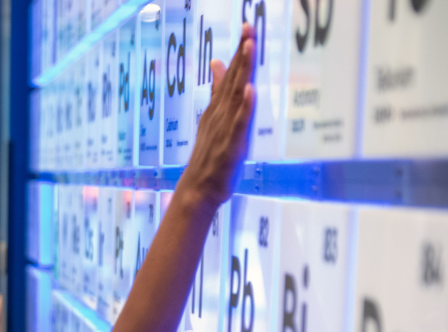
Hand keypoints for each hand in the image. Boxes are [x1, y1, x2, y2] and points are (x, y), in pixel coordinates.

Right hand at [177, 24, 255, 210]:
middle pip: (233, 78)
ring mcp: (225, 129)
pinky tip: (250, 91)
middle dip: (242, 52)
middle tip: (249, 27)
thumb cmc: (209, 157)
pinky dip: (244, 107)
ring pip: (235, 95)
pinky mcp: (231, 146)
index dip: (240, 51)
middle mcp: (221, 114)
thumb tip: (218, 63)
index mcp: (218, 108)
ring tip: (249, 47)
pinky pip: (238, 124)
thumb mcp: (214, 118)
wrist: (197, 189)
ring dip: (242, 71)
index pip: (230, 75)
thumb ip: (217, 90)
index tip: (247, 26)